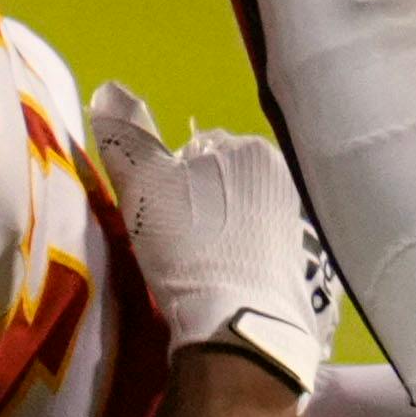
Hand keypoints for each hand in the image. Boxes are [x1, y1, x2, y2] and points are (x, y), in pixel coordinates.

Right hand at [85, 85, 336, 398]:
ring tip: (198, 272)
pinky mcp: (306, 274)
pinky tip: (224, 290)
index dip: (170, 179)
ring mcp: (301, 230)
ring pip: (244, 222)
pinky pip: (262, 259)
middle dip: (201, 206)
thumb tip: (109, 88)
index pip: (199, 149)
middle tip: (174, 244)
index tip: (158, 213)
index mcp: (253, 151)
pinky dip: (243, 268)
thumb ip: (126, 136)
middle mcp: (286, 182)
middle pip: (225, 185)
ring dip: (222, 238)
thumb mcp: (143, 185)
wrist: (241, 328)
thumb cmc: (190, 247)